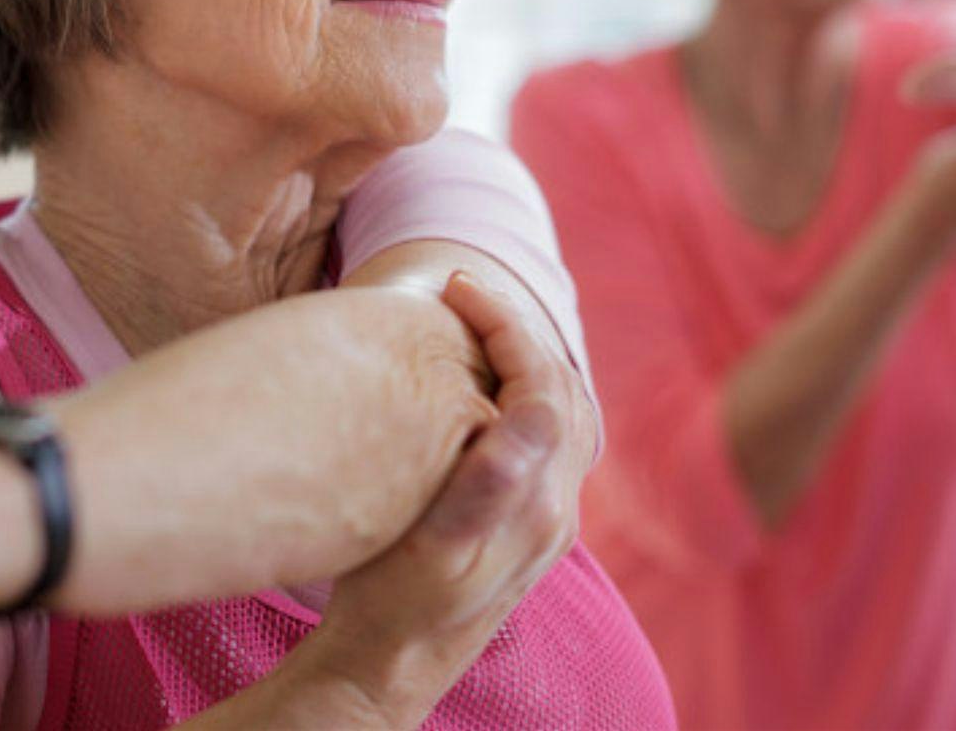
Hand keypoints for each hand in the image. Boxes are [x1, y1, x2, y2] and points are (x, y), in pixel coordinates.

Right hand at [298, 272, 581, 725]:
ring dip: (524, 358)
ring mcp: (548, 516)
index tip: (456, 288)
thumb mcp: (432, 546)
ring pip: (562, 411)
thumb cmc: (394, 604)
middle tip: (463, 293)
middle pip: (563, 388)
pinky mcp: (529, 523)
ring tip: (472, 326)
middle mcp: (558, 507)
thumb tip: (533, 415)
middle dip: (517, 330)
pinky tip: (479, 387)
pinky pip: (545, 435)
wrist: (392, 667)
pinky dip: (521, 390)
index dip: (505, 324)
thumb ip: (487, 483)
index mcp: (539, 502)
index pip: (543, 381)